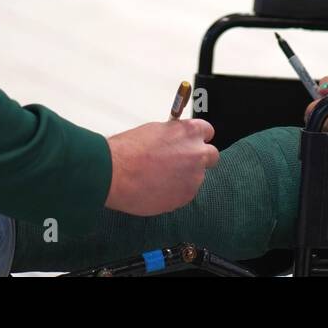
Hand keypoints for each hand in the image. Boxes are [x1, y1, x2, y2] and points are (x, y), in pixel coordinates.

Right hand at [104, 118, 218, 215]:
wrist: (115, 173)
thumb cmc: (129, 149)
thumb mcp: (156, 130)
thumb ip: (175, 135)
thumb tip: (177, 142)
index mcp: (190, 132)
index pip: (208, 132)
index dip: (199, 138)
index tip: (192, 143)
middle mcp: (197, 154)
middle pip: (211, 156)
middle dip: (199, 159)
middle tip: (181, 163)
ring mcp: (194, 178)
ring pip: (196, 177)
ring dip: (185, 177)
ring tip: (160, 178)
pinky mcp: (185, 197)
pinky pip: (185, 193)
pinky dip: (175, 191)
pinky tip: (157, 189)